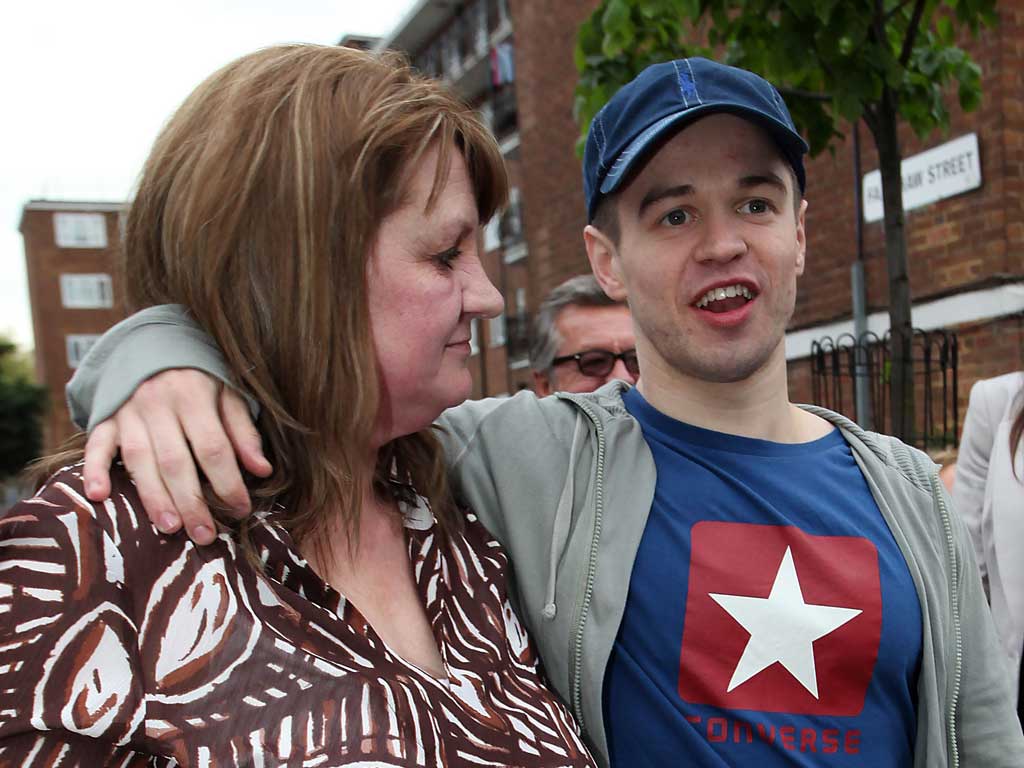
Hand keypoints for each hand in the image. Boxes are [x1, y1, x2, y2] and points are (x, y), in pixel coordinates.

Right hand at [82, 370, 271, 544]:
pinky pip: (96, 445)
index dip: (228, 481)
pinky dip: (94, 470)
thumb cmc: (198, 378)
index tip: (241, 509)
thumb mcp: (228, 393)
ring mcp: (128, 412)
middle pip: (176, 461)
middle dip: (192, 502)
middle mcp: (158, 404)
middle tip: (205, 535)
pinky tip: (98, 496)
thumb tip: (262, 470)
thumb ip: (243, 431)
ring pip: (139, 460)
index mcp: (193, 396)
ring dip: (154, 497)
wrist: (151, 345)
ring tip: (169, 527)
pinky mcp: (105, 418)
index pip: (213, 447)